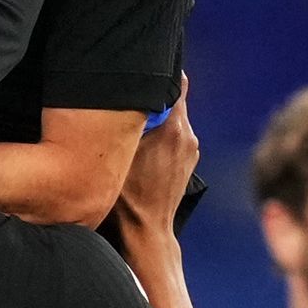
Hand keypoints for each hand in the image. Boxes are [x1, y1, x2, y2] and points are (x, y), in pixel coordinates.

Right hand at [113, 79, 201, 254]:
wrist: (145, 233)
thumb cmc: (127, 199)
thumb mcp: (116, 154)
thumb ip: (125, 122)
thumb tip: (122, 98)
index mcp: (173, 128)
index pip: (174, 82)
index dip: (156, 75)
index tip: (139, 74)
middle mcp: (188, 135)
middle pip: (171, 100)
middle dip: (151, 100)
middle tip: (127, 104)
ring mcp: (191, 149)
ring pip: (172, 119)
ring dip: (154, 120)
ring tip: (132, 130)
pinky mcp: (188, 161)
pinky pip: (174, 137)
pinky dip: (160, 137)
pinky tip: (141, 150)